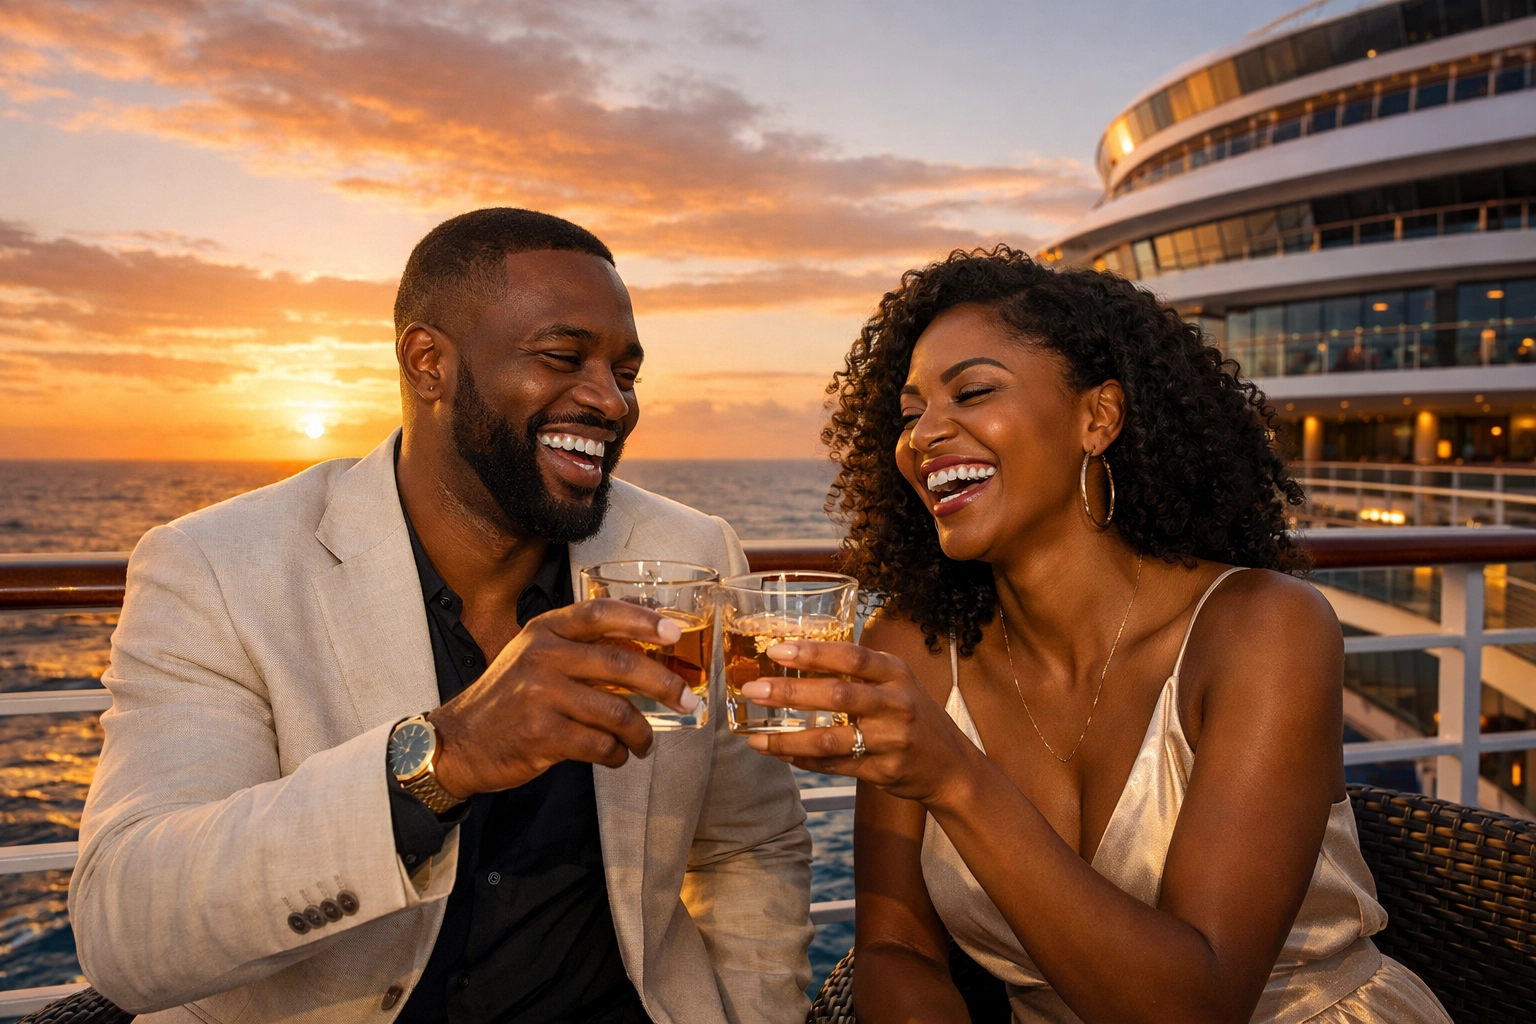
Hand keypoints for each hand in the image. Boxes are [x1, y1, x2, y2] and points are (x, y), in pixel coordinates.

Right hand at [428, 599, 694, 796]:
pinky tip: (616, 756)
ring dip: (641, 733)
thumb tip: (644, 642)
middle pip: (622, 666)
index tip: (673, 633)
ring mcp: (541, 696)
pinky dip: (616, 754)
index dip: (642, 620)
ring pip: (617, 713)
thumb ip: (577, 645)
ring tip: (645, 743)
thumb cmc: (507, 697)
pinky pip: (600, 745)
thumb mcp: (533, 655)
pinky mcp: (543, 735)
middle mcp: (543, 656)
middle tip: (688, 700)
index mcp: (544, 630)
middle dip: (665, 685)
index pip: (601, 614)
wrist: (458, 741)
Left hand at [739, 641, 979, 807]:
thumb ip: (860, 670)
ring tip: (756, 738)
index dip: (813, 653)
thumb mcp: (898, 683)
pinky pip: (835, 766)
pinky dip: (803, 760)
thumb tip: (800, 655)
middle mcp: (896, 704)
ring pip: (830, 739)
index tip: (776, 651)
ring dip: (788, 738)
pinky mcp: (883, 771)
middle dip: (790, 693)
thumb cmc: (915, 716)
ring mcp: (890, 740)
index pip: (851, 656)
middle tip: (754, 690)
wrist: (952, 766)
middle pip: (837, 695)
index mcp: (896, 673)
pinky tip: (781, 754)